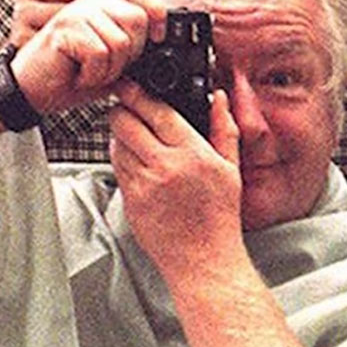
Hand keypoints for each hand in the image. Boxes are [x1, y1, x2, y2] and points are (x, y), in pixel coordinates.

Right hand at [10, 0, 165, 113]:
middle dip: (130, 54)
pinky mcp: (64, 28)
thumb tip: (158, 40)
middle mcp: (89, 3)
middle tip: (107, 68)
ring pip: (119, 42)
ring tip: (89, 72)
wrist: (32, 92)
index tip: (159, 37)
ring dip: (108, 70)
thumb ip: (132, 49)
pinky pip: (98, 54)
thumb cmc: (69, 77)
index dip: (156, 11)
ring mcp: (75, 13)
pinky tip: (77, 75)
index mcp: (102, 6)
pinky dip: (92, 75)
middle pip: (136, 19)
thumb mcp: (110, 64)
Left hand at [110, 83, 241, 277]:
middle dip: (121, 109)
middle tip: (124, 105)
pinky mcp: (130, 202)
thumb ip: (223, 128)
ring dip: (119, 134)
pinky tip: (134, 159)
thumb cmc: (219, 218)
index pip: (155, 111)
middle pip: (126, 123)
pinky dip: (120, 158)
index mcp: (191, 154)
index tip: (130, 85)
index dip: (136, 93)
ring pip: (116, 145)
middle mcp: (165, 167)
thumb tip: (219, 99)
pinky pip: (116, 169)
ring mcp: (143, 185)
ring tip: (131, 133)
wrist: (203, 262)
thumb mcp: (230, 168)